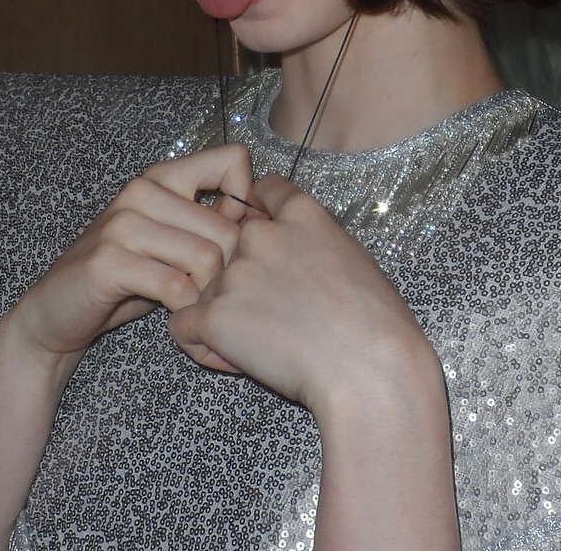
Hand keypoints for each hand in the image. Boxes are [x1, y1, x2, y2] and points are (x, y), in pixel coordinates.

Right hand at [4, 145, 260, 371]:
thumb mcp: (172, 242)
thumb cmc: (126, 277)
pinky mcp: (110, 261)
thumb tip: (262, 215)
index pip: (234, 160)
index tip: (236, 242)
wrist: (57, 313)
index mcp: (163, 177)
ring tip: (199, 310)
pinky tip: (179, 319)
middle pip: (228, 227)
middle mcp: (143, 191)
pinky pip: (176, 287)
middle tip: (219, 299)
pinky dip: (186, 312)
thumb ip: (210, 222)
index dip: (249, 203)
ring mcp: (124, 223)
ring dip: (209, 295)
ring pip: (207, 257)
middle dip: (232, 273)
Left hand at [167, 174, 433, 414]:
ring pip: (206, 290)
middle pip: (230, 247)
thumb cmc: (378, 323)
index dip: (260, 218)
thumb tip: (296, 258)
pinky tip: (234, 359)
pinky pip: (183, 326)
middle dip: (241, 277)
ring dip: (224, 315)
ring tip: (262, 346)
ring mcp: (235, 273)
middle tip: (271, 314)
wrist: (369, 368)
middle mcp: (262, 235)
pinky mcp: (215, 315)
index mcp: (302, 214)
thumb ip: (314, 242)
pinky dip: (202, 345)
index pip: (261, 192)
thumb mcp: (353, 258)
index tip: (271, 248)